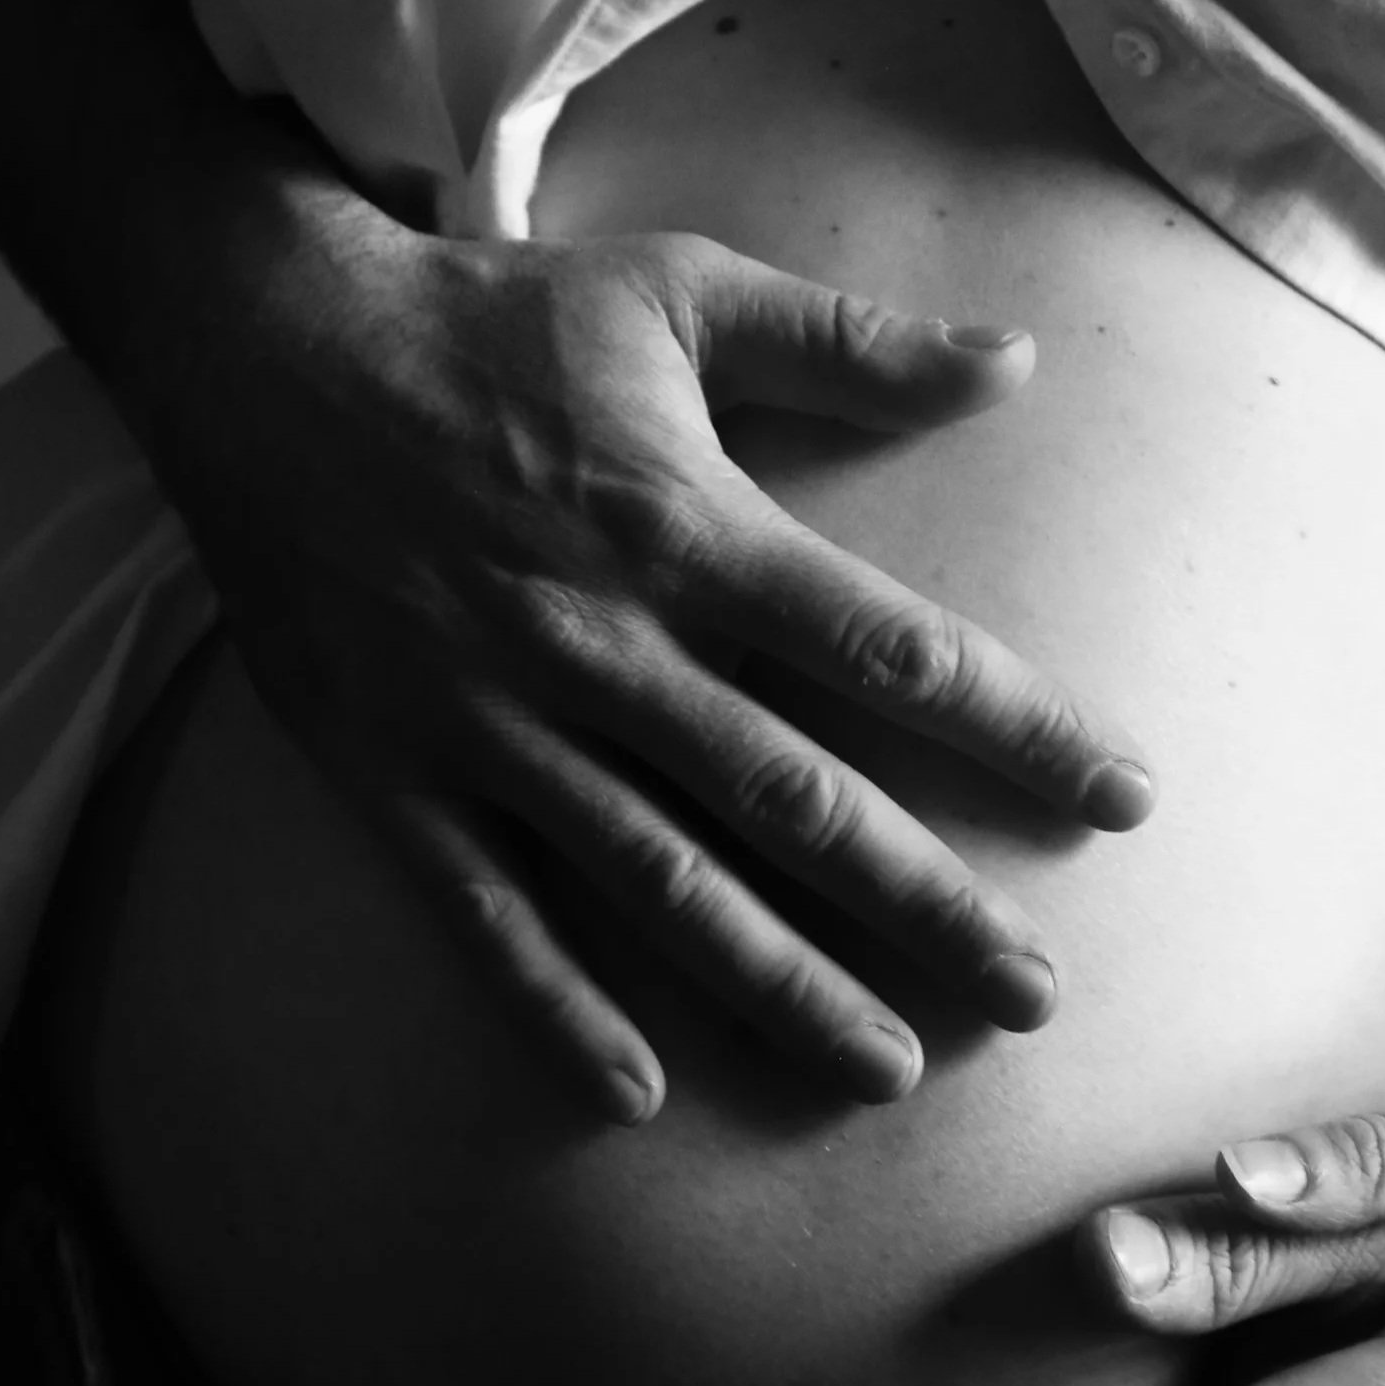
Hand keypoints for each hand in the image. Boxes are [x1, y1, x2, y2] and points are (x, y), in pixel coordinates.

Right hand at [166, 210, 1151, 1117]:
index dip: (1018, 729)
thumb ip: (852, 343)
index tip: (1121, 797)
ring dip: (780, 984)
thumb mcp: (681, 294)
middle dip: (928, 907)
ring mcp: (495, 721)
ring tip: (887, 1068)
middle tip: (1036, 997)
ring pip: (660, 882)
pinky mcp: (396, 771)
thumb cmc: (493, 320)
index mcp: (689, 529)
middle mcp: (605, 644)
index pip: (890, 650)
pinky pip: (486, 914)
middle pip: (797, 801)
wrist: (263, 345)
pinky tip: (638, 1091)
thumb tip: (1020, 357)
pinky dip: (557, 1006)